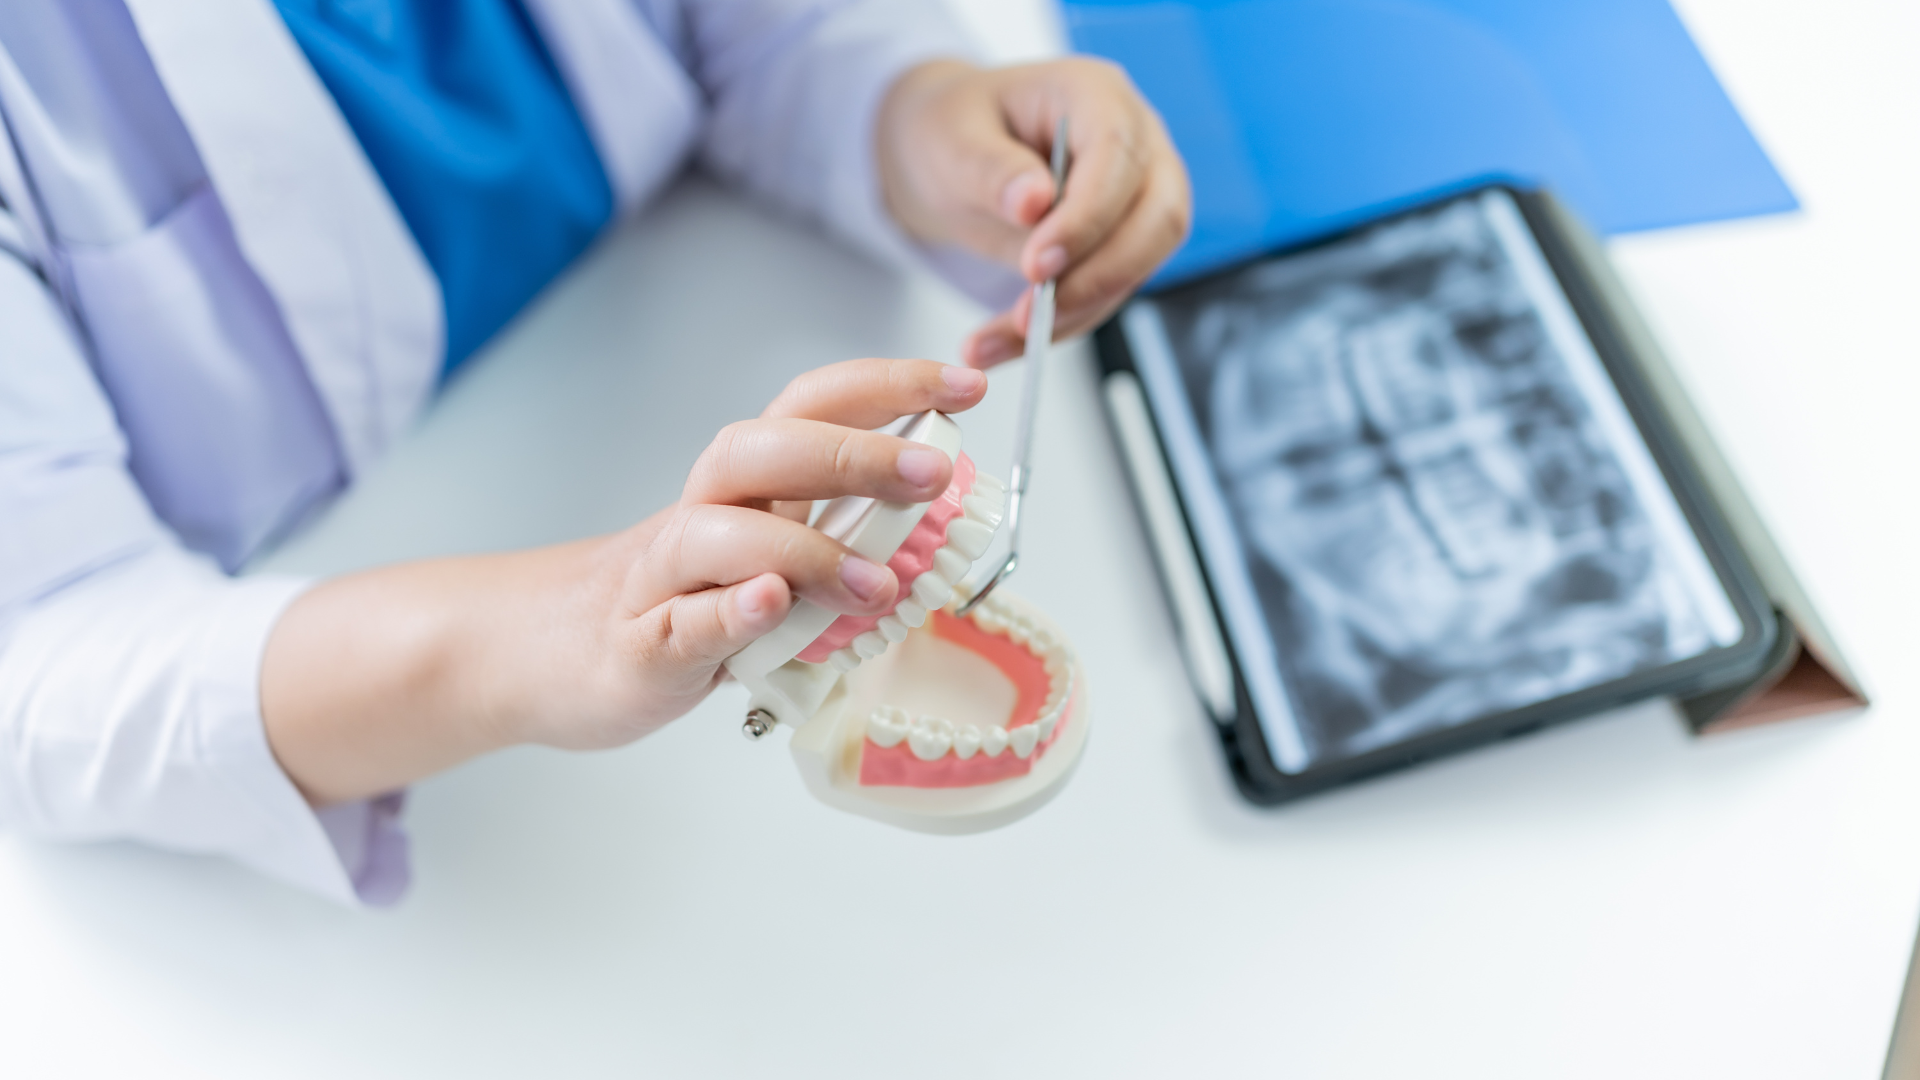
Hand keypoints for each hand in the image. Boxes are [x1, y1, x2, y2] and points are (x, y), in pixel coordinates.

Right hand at [261, 359, 988, 803]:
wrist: (542, 654)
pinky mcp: (637, 650)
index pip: (814, 407)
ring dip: (803, 548)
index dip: (889, 386)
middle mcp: (701, 514)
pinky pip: (677, 625)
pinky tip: (768, 610)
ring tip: (875, 583)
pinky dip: (725, 614)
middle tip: (933, 473)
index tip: (968, 385)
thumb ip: (838, 543)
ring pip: (717, 533)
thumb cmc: (673, 605)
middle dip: (853, 452)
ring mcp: (661, 581)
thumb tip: (936, 530)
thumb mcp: (766, 563)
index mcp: (743, 486)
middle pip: (763, 451)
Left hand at [876, 58, 1190, 367]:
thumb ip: (991, 168)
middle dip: (1097, 277)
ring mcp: (1136, 197)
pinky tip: (1001, 343)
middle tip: (1028, 314)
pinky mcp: (1121, 246)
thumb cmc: (953, 131)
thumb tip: (1036, 203)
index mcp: (1096, 95)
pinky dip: (1058, 326)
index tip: (1036, 265)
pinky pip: (1106, 294)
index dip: (1087, 217)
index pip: (1120, 156)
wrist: (950, 157)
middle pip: (1158, 218)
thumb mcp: (951, 140)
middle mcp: (1136, 144)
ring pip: (1139, 266)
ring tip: (1000, 337)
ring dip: (1076, 312)